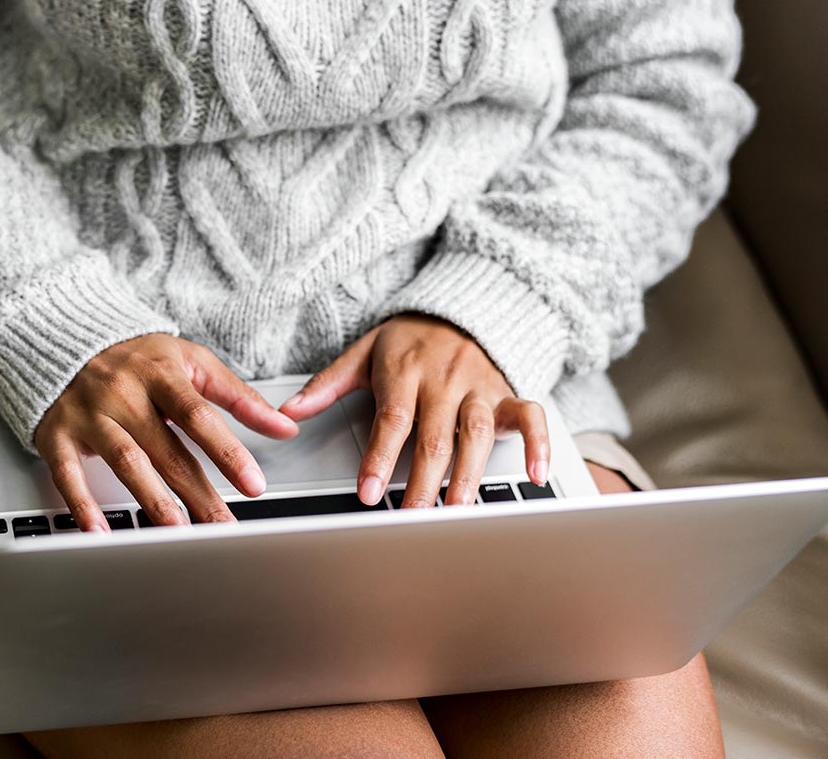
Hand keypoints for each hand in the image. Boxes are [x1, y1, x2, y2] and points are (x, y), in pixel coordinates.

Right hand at [35, 334, 298, 530]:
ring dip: (152, 500)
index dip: (228, 452)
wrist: (66, 337)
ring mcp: (89, 414)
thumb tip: (285, 427)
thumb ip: (239, 397)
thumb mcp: (193, 362)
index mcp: (161, 374)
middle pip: (168, 450)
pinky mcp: (57, 433)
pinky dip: (82, 503)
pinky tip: (100, 531)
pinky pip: (68, 472)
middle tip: (223, 527)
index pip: (199, 417)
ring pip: (126, 461)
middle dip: (199, 493)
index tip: (254, 485)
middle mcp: (124, 393)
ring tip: (177, 532)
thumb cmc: (139, 357)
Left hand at [279, 314, 549, 507]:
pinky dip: (538, 444)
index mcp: (405, 372)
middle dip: (424, 482)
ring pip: (477, 435)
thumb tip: (289, 411)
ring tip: (456, 511)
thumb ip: (327, 384)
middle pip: (435, 438)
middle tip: (412, 519)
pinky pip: (531, 416)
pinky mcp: (506, 394)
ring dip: (468, 476)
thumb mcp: (363, 353)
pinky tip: (535, 475)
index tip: (369, 492)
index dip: (381, 458)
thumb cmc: (407, 341)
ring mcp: (479, 387)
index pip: (393, 419)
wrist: (457, 308)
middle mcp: (445, 381)